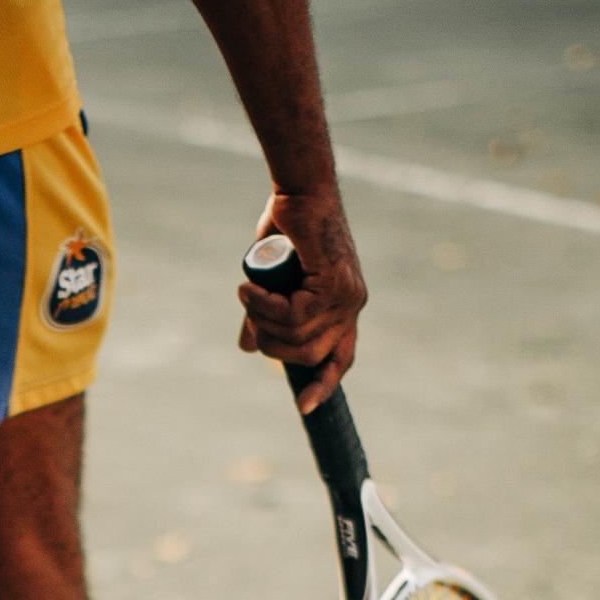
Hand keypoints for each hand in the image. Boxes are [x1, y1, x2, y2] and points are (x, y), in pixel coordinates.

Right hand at [235, 185, 366, 412]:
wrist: (300, 192)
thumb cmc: (286, 231)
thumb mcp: (271, 281)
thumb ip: (266, 313)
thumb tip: (249, 348)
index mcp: (343, 309)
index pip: (340, 358)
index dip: (324, 384)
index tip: (304, 407)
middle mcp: (351, 306)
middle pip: (311, 355)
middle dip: (274, 345)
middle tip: (251, 319)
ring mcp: (347, 296)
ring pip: (298, 335)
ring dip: (263, 320)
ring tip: (247, 293)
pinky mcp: (334, 282)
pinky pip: (293, 314)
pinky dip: (264, 306)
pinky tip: (249, 290)